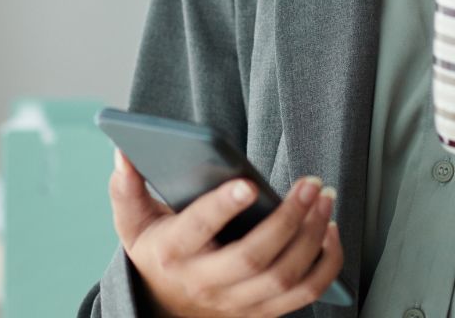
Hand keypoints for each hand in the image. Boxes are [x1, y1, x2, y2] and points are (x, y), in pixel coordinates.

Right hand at [108, 147, 343, 316]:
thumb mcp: (131, 221)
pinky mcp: (262, 311)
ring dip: (312, 237)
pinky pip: (304, 294)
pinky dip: (325, 264)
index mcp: (173, 253)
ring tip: (324, 199)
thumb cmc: (156, 250)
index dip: (223, 208)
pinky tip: (331, 230)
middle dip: (288, 219)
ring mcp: (237, 303)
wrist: (165, 305)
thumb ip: (126, 187)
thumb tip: (123, 152)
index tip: (248, 183)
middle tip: (311, 184)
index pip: (199, 231)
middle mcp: (206, 283)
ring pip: (284, 277)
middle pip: (253, 257)